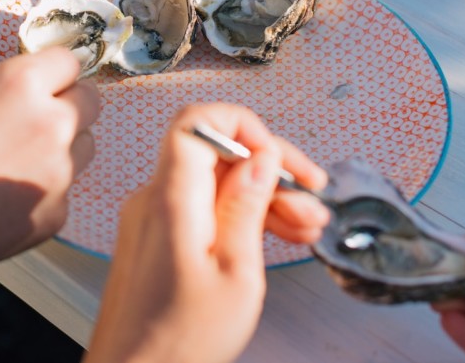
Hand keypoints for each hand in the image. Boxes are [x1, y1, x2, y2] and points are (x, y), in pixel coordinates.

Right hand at [0, 46, 99, 276]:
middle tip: (33, 124)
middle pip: (90, 103)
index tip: (46, 84)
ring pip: (83, 150)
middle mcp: (51, 123)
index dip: (54, 75)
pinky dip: (38, 195)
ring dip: (61, 151)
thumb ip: (2, 97)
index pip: (69, 63)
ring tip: (11, 165)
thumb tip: (24, 102)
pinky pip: (62, 194)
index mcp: (21, 84)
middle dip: (67, 108)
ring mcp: (58, 174)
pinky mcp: (54, 216)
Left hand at [84, 103, 330, 362]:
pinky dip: (238, 214)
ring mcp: (152, 218)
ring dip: (263, 196)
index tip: (279, 154)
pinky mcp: (156, 238)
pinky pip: (201, 207)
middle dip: (268, 168)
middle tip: (312, 198)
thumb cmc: (179, 343)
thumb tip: (261, 157)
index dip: (242, 124)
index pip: (197, 123)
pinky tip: (277, 235)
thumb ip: (247, 207)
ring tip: (307, 226)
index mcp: (171, 201)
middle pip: (214, 152)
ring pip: (213, 182)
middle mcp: (154, 199)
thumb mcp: (236, 274)